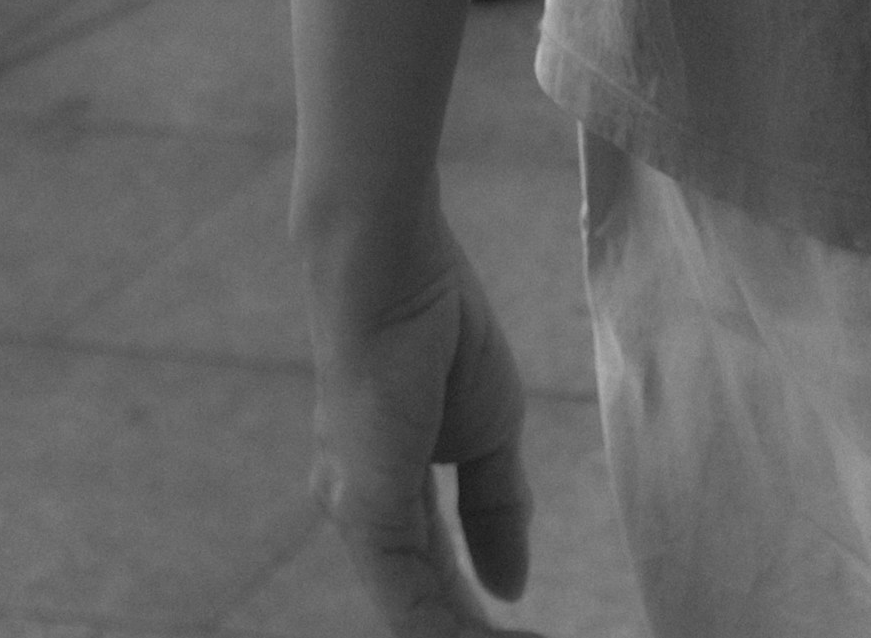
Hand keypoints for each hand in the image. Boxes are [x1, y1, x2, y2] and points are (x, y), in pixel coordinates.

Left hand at [308, 226, 535, 632]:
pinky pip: (408, 598)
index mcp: (387, 497)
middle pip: (421, 607)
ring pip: (413, 613)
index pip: (433, 582)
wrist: (394, 269)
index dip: (476, 620)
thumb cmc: (437, 331)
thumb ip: (496, 510)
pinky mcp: (368, 508)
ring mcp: (360, 516)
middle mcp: (362, 516)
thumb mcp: (489, 433)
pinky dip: (451, 630)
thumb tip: (510, 587)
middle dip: (471, 635)